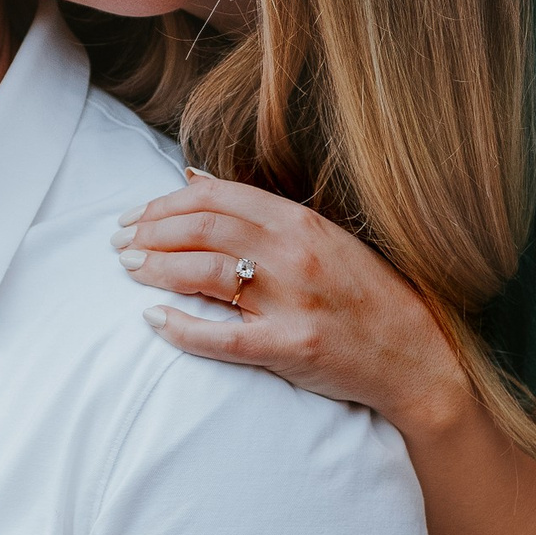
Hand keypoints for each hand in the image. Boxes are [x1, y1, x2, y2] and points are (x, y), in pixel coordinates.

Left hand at [114, 176, 471, 430]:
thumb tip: (193, 178)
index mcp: (301, 222)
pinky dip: (182, 328)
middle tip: (120, 243)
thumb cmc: (365, 293)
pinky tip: (153, 320)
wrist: (415, 356)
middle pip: (203, 229)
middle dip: (151, 232)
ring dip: (157, 268)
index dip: (166, 203)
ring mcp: (292, 302)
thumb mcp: (321, 236)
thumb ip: (260, 210)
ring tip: (130, 269)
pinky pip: (222, 337)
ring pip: (205, 273)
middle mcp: (294, 255)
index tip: (136, 214)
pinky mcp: (289, 348)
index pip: (217, 198)